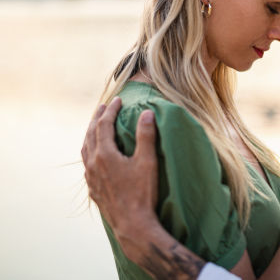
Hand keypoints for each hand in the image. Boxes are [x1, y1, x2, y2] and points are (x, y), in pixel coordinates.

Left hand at [81, 97, 159, 259]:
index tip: (118, 100)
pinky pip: (87, 163)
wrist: (132, 225)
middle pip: (90, 135)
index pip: (104, 125)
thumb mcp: (147, 161)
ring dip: (90, 134)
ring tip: (95, 126)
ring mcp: (91, 178)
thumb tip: (146, 113)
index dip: (111, 110)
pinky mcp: (93, 189)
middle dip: (97, 119)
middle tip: (103, 107)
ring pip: (85, 149)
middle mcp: (93, 164)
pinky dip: (90, 151)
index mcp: (105, 155)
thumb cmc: (142, 193)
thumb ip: (146, 135)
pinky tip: (96, 155)